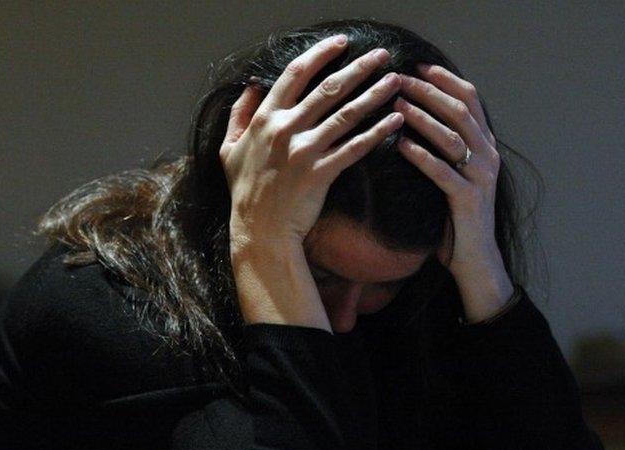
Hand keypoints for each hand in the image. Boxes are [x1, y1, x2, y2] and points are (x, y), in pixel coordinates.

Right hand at [219, 34, 403, 252]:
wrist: (259, 231)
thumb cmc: (245, 191)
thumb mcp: (228, 150)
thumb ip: (238, 116)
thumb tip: (249, 88)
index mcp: (265, 119)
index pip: (295, 74)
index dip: (320, 54)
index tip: (341, 43)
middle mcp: (285, 129)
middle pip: (328, 88)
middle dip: (358, 67)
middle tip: (381, 54)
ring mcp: (304, 151)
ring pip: (346, 114)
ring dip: (374, 94)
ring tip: (395, 80)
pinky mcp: (322, 173)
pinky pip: (355, 147)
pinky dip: (377, 133)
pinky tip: (395, 121)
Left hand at [393, 64, 513, 320]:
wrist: (474, 261)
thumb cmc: (455, 220)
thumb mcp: (450, 177)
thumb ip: (441, 151)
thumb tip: (408, 123)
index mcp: (484, 147)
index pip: (470, 101)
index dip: (445, 80)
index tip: (419, 66)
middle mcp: (487, 156)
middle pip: (460, 111)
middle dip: (429, 92)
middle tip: (399, 79)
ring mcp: (481, 177)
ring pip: (452, 137)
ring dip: (422, 118)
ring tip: (396, 104)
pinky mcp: (468, 200)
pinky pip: (443, 171)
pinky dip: (421, 155)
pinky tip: (401, 144)